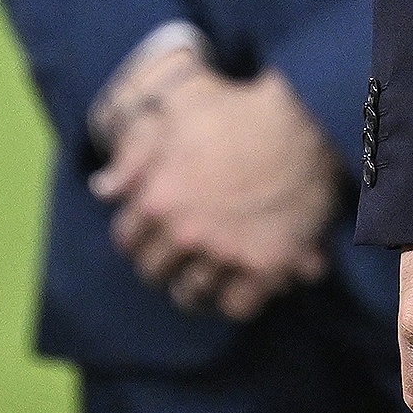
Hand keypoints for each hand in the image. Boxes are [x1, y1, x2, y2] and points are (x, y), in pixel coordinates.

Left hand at [92, 66, 337, 320]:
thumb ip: (136, 151)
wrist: (310, 118)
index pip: (127, 239)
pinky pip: (237, 305)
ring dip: (193, 286)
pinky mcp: (266, 265)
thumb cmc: (241, 106)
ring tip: (203, 277)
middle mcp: (186, 233)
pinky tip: (241, 284)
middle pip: (154, 271)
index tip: (151, 232)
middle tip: (177, 254)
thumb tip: (102, 189)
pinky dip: (236, 299)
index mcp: (158, 198)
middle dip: (163, 262)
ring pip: (191, 293)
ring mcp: (226, 253)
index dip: (137, 235)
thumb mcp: (181, 110)